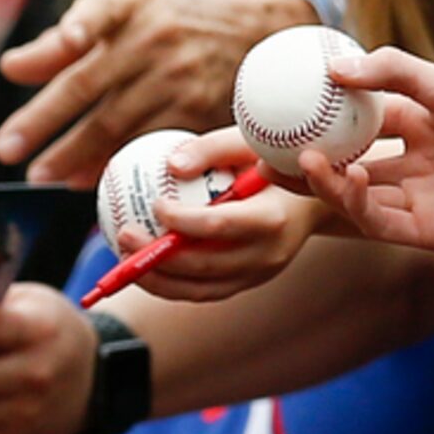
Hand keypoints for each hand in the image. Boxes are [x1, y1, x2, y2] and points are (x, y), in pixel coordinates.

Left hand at [0, 0, 314, 183]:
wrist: (251, 33)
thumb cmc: (164, 20)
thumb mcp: (122, 9)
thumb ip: (64, 36)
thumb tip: (10, 69)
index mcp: (130, 4)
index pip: (100, 11)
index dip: (82, 25)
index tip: (67, 40)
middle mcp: (154, 38)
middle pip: (88, 83)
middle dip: (43, 119)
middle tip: (6, 149)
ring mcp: (179, 77)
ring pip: (115, 123)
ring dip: (73, 153)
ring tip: (39, 174)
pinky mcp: (199, 112)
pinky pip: (146, 144)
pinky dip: (111, 163)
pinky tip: (82, 180)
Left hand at [138, 131, 327, 301]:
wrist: (309, 197)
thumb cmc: (271, 160)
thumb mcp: (248, 142)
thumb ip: (211, 149)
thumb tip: (171, 165)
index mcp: (271, 219)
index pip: (220, 226)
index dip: (182, 221)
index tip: (155, 204)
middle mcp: (267, 255)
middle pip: (206, 266)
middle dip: (159, 257)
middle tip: (124, 236)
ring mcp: (259, 275)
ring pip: (202, 289)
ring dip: (158, 280)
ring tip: (124, 259)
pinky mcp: (248, 283)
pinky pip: (204, 291)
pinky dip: (171, 284)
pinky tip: (142, 266)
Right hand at [296, 48, 433, 251]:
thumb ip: (389, 71)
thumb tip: (331, 69)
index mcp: (420, 126)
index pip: (360, 122)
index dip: (322, 119)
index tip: (284, 109)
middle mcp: (414, 163)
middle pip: (347, 164)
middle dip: (306, 162)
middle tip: (267, 152)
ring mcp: (418, 199)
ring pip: (355, 194)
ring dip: (324, 181)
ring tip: (299, 161)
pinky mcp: (425, 232)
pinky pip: (375, 219)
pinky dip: (350, 202)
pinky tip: (337, 177)